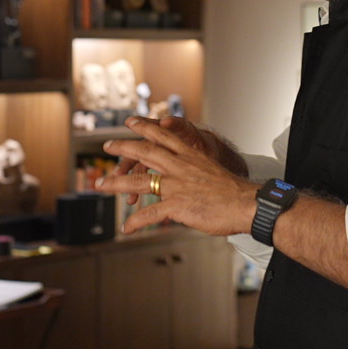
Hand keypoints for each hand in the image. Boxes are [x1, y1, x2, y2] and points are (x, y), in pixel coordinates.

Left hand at [96, 117, 258, 234]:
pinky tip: (126, 227)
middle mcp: (181, 166)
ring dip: (117, 183)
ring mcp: (177, 185)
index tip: (131, 121)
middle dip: (124, 148)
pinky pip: (150, 213)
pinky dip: (136, 221)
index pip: (164, 136)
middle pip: (146, 152)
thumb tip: (187, 181)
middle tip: (107, 145)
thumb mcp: (213, 171)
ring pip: (140, 181)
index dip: (145, 128)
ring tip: (100, 185)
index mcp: (191, 156)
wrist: (247, 204)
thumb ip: (195, 173)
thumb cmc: (234, 192)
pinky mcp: (177, 204)